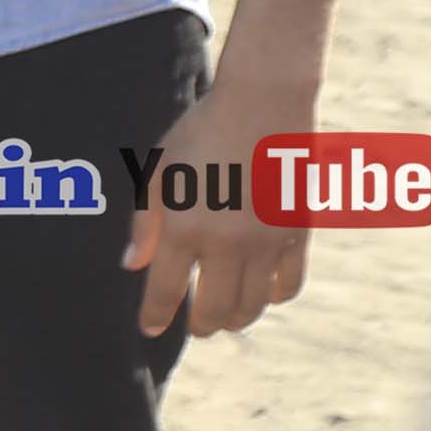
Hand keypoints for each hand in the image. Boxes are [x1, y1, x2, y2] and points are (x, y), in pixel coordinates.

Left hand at [124, 63, 318, 338]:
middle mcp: (225, 243)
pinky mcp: (297, 233)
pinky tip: (264, 296)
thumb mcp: (159, 171)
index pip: (166, 292)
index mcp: (184, 228)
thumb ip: (145, 223)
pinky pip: (290, 284)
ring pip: (253, 306)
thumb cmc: (202, 132)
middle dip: (201, 326)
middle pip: (214, 310)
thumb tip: (133, 265)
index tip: (151, 329)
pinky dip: (275, 298)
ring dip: (237, 319)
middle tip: (197, 326)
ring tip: (226, 318)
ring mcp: (265, 241)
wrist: (263, 102)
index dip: (156, 316)